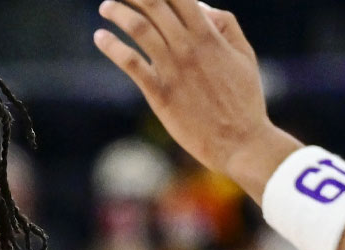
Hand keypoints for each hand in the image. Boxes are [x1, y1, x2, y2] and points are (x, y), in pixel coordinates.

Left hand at [94, 0, 300, 199]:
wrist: (240, 142)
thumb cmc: (244, 100)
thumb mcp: (244, 55)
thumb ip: (225, 25)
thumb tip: (201, 7)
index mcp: (210, 36)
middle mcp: (188, 47)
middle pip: (155, 5)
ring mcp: (173, 69)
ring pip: (139, 28)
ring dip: (118, 12)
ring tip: (106, 7)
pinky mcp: (159, 93)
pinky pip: (130, 62)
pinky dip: (111, 46)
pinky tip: (100, 37)